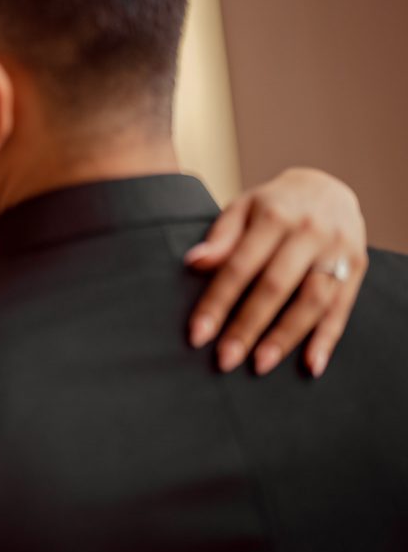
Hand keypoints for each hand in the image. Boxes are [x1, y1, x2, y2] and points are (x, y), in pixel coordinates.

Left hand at [186, 168, 366, 376]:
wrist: (327, 186)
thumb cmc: (273, 204)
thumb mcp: (242, 208)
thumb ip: (221, 237)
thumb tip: (194, 263)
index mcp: (274, 216)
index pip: (240, 266)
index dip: (218, 302)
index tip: (198, 334)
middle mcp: (309, 232)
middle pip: (275, 287)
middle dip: (247, 326)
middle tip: (225, 359)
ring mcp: (337, 250)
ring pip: (311, 301)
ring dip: (285, 337)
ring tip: (260, 364)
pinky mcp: (357, 266)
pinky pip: (342, 308)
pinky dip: (327, 339)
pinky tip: (311, 365)